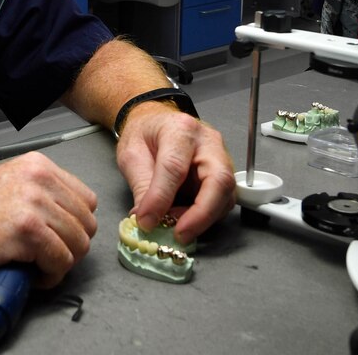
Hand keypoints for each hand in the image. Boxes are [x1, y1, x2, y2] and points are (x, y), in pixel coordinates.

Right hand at [0, 152, 96, 288]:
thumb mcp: (6, 188)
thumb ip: (39, 195)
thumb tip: (67, 220)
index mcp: (36, 165)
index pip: (87, 200)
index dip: (73, 226)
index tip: (55, 239)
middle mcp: (38, 178)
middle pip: (87, 224)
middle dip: (69, 247)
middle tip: (43, 257)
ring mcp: (33, 203)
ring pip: (78, 245)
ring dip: (59, 264)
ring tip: (33, 267)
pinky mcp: (25, 231)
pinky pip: (60, 262)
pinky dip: (48, 277)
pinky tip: (27, 274)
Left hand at [115, 102, 234, 244]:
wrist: (156, 123)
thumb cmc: (145, 135)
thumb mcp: (131, 155)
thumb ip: (141, 187)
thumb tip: (147, 220)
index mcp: (179, 129)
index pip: (174, 167)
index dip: (161, 198)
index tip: (148, 221)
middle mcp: (208, 142)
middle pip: (218, 180)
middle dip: (200, 214)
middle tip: (179, 234)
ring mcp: (221, 157)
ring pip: (225, 194)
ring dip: (203, 218)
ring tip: (175, 227)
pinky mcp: (224, 174)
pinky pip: (223, 201)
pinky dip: (206, 217)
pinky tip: (185, 220)